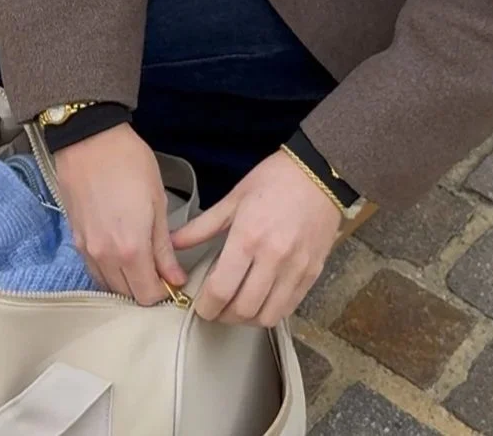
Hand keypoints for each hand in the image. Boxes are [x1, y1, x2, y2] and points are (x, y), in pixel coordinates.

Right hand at [54, 124, 187, 305]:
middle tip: (159, 268)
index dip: (164, 292)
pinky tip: (119, 252)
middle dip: (146, 288)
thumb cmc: (129, 162)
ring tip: (140, 259)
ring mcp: (86, 249)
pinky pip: (93, 269)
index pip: (147, 296)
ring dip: (126, 281)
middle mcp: (104, 256)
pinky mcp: (75, 238)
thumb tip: (175, 279)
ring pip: (108, 285)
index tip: (173, 278)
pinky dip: (108, 271)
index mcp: (130, 249)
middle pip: (127, 295)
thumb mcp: (157, 202)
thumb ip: (164, 247)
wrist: (89, 139)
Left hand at [171, 151, 347, 326]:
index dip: (206, 306)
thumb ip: (201, 226)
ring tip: (237, 306)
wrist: (319, 173)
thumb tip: (173, 243)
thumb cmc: (274, 180)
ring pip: (267, 316)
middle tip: (215, 308)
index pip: (221, 290)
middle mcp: (273, 258)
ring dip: (247, 319)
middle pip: (243, 310)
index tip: (200, 306)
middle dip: (223, 315)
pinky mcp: (313, 273)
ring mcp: (296, 269)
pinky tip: (261, 300)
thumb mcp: (233, 198)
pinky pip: (289, 308)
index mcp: (248, 237)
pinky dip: (271, 312)